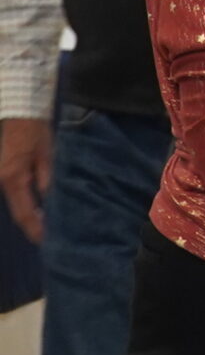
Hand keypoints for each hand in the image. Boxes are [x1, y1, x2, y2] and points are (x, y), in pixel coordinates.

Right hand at [0, 117, 49, 242]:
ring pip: (15, 204)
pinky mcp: (4, 173)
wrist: (21, 114)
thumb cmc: (36, 132)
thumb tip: (49, 200)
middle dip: (31, 224)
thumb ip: (47, 178)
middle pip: (17, 211)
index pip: (24, 211)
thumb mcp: (47, 154)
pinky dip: (25, 204)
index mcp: (13, 179)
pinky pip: (14, 195)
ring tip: (45, 227)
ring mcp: (1, 178)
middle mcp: (3, 182)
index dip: (34, 227)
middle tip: (47, 238)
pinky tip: (37, 210)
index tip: (44, 240)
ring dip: (28, 215)